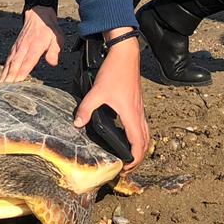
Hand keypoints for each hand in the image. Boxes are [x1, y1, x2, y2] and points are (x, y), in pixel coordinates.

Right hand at [2, 6, 61, 81]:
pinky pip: (8, 60)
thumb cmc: (49, 30)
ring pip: (10, 63)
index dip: (23, 71)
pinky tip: (1, 78)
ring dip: (5, 74)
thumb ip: (54, 50)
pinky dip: (4, 69)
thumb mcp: (57, 38)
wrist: (38, 16)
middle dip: (10, 76)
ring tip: (0, 86)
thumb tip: (53, 63)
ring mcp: (17, 48)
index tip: (17, 81)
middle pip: (16, 64)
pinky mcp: (14, 48)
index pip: (28, 61)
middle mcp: (24, 47)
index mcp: (35, 46)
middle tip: (5, 88)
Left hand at [74, 33, 149, 168]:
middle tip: (127, 167)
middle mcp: (138, 114)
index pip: (138, 144)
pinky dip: (139, 136)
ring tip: (129, 155)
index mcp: (131, 115)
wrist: (126, 54)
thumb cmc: (114, 72)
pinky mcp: (138, 103)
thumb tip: (77, 123)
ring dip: (140, 147)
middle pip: (145, 142)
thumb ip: (86, 108)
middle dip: (138, 157)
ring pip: (146, 134)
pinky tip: (128, 135)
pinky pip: (142, 125)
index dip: (134, 160)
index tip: (124, 168)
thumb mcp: (97, 91)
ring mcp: (139, 108)